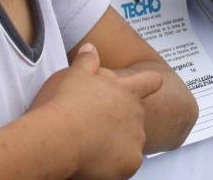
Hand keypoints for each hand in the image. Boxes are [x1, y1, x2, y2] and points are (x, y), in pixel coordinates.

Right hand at [31, 43, 162, 179]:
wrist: (61, 137)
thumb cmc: (67, 104)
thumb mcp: (75, 75)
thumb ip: (87, 61)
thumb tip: (90, 47)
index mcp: (128, 91)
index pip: (151, 82)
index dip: (150, 83)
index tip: (150, 86)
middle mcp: (137, 115)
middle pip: (137, 117)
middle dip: (122, 122)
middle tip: (96, 127)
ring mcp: (136, 140)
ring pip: (131, 142)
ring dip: (117, 144)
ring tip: (90, 146)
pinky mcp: (130, 163)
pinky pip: (125, 165)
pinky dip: (113, 166)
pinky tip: (93, 163)